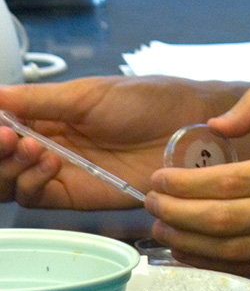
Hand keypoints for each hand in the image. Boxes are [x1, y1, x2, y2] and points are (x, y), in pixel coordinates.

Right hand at [0, 75, 239, 208]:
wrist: (189, 127)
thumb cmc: (148, 101)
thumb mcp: (90, 94)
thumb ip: (40, 99)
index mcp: (50, 114)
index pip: (5, 124)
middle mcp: (49, 144)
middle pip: (2, 158)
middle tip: (8, 139)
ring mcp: (60, 171)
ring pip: (10, 181)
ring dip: (8, 167)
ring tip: (31, 148)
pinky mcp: (76, 195)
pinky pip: (36, 197)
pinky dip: (32, 182)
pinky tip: (49, 163)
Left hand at [144, 87, 249, 280]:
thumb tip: (218, 123)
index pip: (232, 180)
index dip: (187, 182)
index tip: (161, 177)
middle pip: (223, 219)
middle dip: (176, 211)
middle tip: (151, 201)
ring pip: (230, 249)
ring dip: (186, 240)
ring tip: (162, 225)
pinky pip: (249, 269)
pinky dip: (211, 262)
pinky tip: (190, 249)